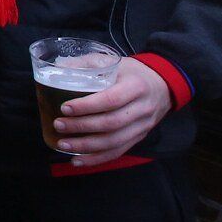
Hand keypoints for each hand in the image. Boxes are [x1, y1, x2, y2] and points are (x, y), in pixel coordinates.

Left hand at [51, 59, 171, 167]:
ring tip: (62, 144)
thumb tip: (58, 68)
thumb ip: (87, 64)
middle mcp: (142, 108)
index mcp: (136, 86)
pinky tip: (77, 160)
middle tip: (59, 125)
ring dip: (86, 146)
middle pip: (111, 123)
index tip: (64, 108)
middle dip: (82, 126)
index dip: (87, 106)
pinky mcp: (139, 137)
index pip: (111, 99)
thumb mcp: (113, 61)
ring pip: (114, 142)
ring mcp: (142, 126)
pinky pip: (117, 152)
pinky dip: (96, 159)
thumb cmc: (132, 73)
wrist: (163, 84)